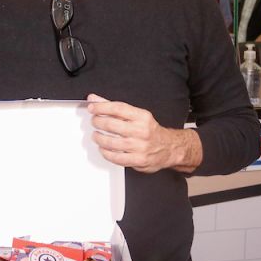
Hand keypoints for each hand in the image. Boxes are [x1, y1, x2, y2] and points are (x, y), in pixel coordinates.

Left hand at [86, 95, 200, 173]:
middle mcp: (142, 131)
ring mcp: (140, 146)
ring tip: (96, 135)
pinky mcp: (138, 160)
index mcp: (142, 117)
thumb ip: (113, 107)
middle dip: (98, 122)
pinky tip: (103, 148)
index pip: (118, 108)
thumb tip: (94, 99)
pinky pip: (116, 158)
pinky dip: (106, 153)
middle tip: (94, 121)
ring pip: (112, 142)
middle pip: (112, 125)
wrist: (168, 148)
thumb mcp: (136, 115)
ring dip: (99, 138)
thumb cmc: (150, 131)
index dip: (102, 107)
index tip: (92, 107)